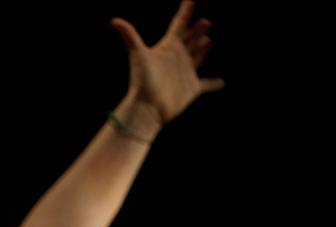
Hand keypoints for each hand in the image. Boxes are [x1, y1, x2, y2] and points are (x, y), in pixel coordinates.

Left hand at [112, 0, 223, 123]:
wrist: (147, 107)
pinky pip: (206, 84)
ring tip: (208, 40)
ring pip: (197, 57)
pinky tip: (221, 82)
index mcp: (167, 48)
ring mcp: (185, 73)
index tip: (189, 2)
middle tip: (205, 22)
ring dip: (203, 49)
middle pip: (189, 40)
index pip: (177, 26)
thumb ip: (129, 35)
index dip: (184, 14)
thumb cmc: (142, 80)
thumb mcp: (138, 54)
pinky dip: (214, 83)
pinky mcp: (192, 88)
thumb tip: (113, 20)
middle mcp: (177, 58)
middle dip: (197, 30)